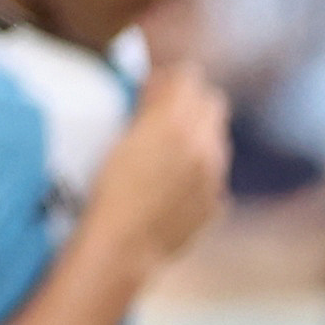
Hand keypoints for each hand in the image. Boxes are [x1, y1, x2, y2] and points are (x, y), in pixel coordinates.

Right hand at [89, 63, 232, 275]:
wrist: (123, 246)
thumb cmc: (108, 189)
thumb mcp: (121, 135)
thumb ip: (149, 105)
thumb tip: (161, 85)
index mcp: (178, 122)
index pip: (190, 77)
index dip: (169, 81)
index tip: (151, 91)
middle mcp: (207, 146)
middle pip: (213, 105)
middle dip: (190, 105)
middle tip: (161, 118)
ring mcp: (216, 178)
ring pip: (217, 141)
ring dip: (196, 140)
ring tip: (162, 156)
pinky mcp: (216, 204)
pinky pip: (213, 177)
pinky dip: (198, 175)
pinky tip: (169, 188)